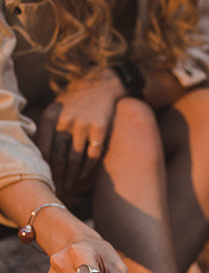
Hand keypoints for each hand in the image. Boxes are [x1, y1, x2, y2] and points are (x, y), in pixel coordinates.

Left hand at [36, 71, 124, 191]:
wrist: (102, 84)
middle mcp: (65, 120)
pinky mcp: (100, 128)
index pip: (44, 148)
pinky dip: (88, 168)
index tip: (47, 178)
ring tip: (70, 186)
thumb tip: (42, 155)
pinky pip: (93, 154)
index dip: (45, 166)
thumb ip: (48, 128)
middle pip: (59, 156)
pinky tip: (84, 176)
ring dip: (72, 176)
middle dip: (58, 176)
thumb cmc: (76, 100)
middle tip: (59, 188)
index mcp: (51, 116)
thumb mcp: (57, 108)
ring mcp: (84, 124)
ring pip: (75, 159)